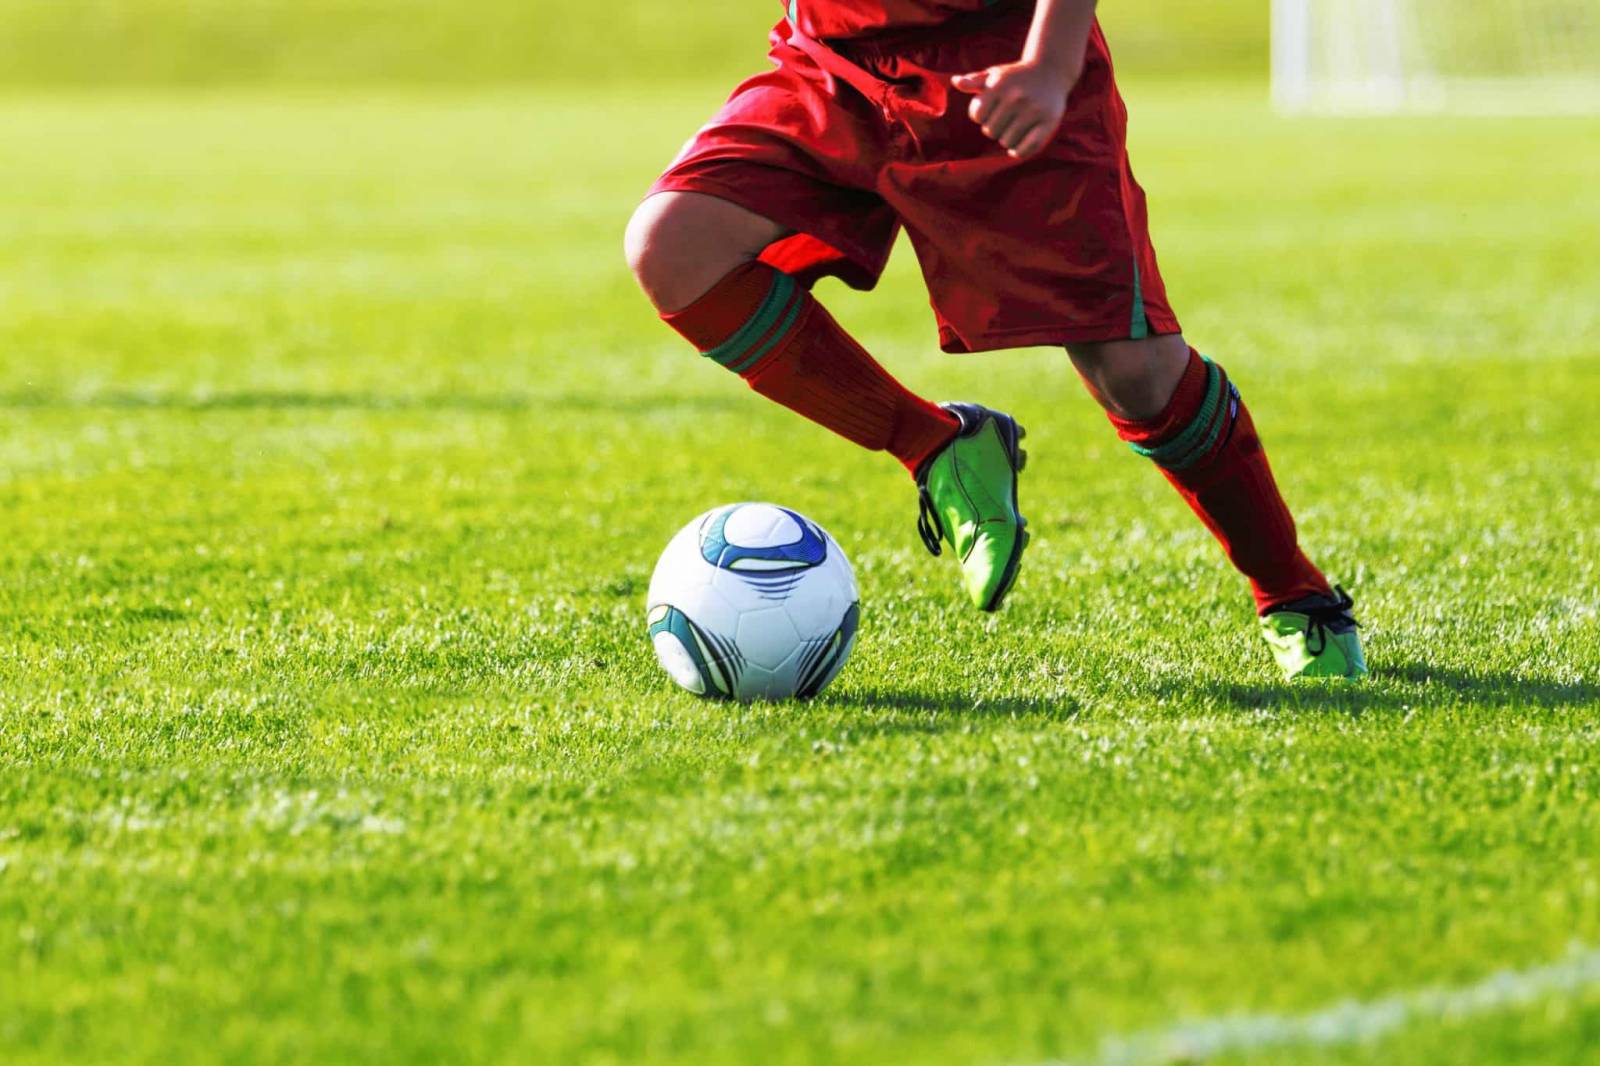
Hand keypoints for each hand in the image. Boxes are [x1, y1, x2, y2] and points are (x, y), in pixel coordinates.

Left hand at [950, 59, 1077, 159]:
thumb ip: (974, 80)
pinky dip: (1019, 152)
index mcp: (1000, 86)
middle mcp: (1016, 98)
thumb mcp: (995, 74)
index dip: (980, 116)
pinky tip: (1017, 148)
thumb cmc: (1016, 76)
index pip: (977, 115)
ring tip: (1013, 129)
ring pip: (1007, 142)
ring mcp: (1034, 111)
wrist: (1051, 70)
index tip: (990, 111)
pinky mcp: (1049, 122)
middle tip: (1004, 120)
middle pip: (990, 131)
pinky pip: (1027, 149)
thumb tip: (956, 82)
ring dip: (1007, 139)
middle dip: (994, 128)